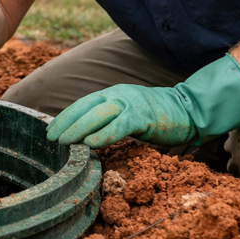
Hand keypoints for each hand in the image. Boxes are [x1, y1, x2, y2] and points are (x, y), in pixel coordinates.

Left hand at [46, 54, 239, 148]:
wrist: (189, 110)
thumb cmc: (156, 116)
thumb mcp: (127, 113)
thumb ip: (109, 120)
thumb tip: (85, 136)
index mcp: (113, 94)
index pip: (82, 103)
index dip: (65, 116)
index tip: (50, 130)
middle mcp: (118, 95)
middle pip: (86, 107)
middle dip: (66, 123)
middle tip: (51, 139)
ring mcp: (131, 103)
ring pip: (99, 114)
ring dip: (79, 128)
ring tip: (65, 142)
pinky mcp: (144, 116)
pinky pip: (119, 125)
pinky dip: (104, 135)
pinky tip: (91, 145)